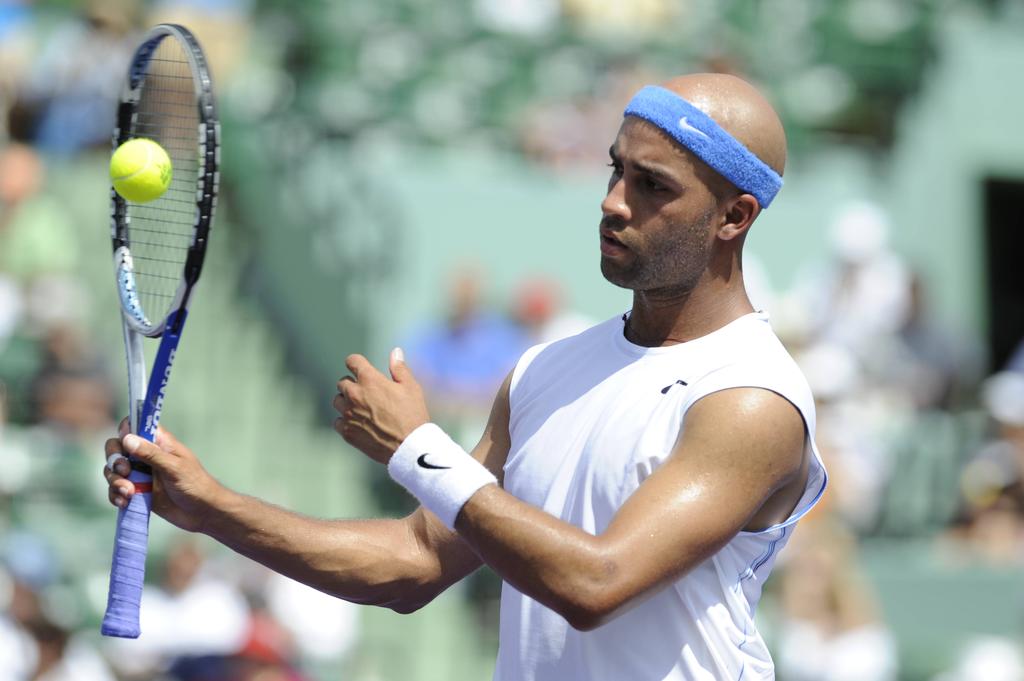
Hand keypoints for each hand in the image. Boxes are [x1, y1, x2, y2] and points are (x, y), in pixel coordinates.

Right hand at [102, 419, 224, 532]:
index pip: (135, 425)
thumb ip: (151, 454)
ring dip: (115, 481)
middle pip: (116, 447)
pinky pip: (116, 489)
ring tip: (129, 493)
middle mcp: (146, 455)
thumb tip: (127, 438)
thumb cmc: (195, 484)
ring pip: (113, 470)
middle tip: (125, 471)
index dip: (125, 430)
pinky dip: (115, 495)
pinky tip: (125, 502)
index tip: (125, 443)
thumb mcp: (174, 467)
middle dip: (115, 459)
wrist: (201, 512)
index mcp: (158, 442)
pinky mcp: (136, 491)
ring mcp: (140, 473)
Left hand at [333, 348, 429, 464]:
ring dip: (346, 401)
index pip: (352, 361)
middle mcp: (355, 395)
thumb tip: (395, 352)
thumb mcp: (411, 387)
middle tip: (366, 391)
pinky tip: (358, 423)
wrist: (409, 446)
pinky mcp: (347, 432)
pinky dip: (345, 421)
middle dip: (352, 383)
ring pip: (338, 401)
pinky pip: (337, 422)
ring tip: (361, 407)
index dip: (356, 362)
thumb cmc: (413, 415)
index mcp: (370, 380)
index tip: (359, 366)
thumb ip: (399, 368)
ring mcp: (349, 414)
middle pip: (342, 382)